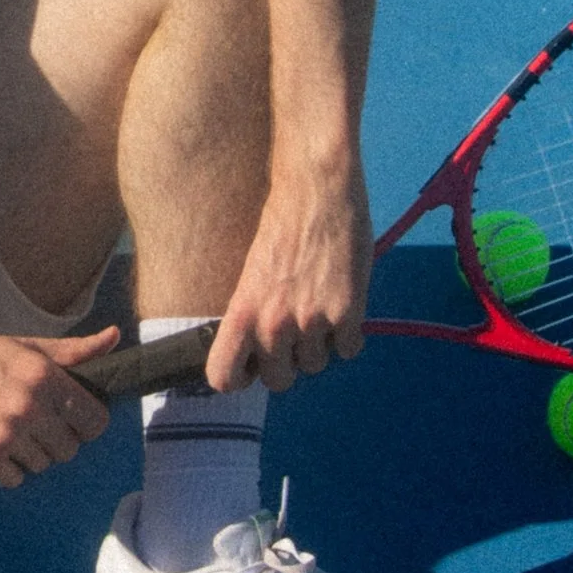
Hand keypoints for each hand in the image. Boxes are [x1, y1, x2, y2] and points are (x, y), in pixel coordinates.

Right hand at [0, 326, 120, 484]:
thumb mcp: (19, 346)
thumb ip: (70, 352)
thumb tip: (114, 338)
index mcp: (42, 376)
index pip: (94, 421)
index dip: (85, 422)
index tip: (69, 419)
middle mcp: (28, 408)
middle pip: (70, 449)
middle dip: (54, 440)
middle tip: (30, 424)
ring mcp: (5, 437)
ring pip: (43, 465)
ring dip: (28, 454)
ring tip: (3, 430)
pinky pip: (15, 479)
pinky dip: (5, 468)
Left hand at [204, 167, 372, 392]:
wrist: (318, 190)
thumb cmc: (282, 225)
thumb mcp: (252, 274)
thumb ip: (253, 315)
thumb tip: (256, 351)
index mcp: (242, 312)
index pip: (223, 378)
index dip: (239, 379)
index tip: (250, 368)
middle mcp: (274, 323)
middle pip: (279, 381)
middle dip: (287, 362)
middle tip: (294, 333)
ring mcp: (312, 320)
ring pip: (315, 365)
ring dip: (319, 345)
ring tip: (318, 308)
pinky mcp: (348, 312)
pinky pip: (348, 349)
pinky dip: (349, 334)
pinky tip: (342, 305)